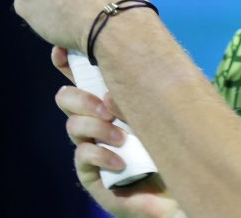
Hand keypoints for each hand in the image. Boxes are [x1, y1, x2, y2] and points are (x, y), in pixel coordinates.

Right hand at [54, 47, 182, 217]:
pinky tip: (120, 161)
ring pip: (73, 125)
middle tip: (107, 108)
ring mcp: (92, 146)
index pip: (81, 75)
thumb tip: (112, 92)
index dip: (66, 61)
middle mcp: (97, 120)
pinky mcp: (91, 174)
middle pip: (67, 98)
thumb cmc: (173, 146)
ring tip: (122, 138)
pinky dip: (101, 155)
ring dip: (97, 128)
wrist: (181, 188)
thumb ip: (139, 94)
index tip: (60, 52)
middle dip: (82, 98)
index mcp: (111, 101)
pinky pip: (83, 155)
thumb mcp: (159, 112)